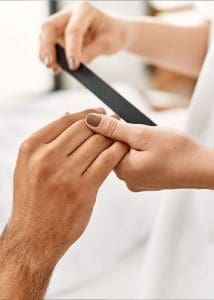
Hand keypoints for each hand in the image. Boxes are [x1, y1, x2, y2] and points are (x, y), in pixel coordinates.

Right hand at [0, 108, 127, 299]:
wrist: (34, 236)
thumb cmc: (33, 200)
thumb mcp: (28, 167)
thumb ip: (47, 142)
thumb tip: (69, 115)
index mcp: (32, 148)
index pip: (65, 121)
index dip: (86, 114)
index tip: (99, 112)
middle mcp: (46, 158)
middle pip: (84, 129)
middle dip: (103, 122)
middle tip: (115, 119)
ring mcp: (65, 175)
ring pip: (97, 143)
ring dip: (113, 136)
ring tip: (121, 133)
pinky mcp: (83, 190)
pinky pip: (107, 161)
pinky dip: (117, 151)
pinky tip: (122, 149)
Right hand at [39, 1, 126, 71]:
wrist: (115, 34)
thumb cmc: (114, 34)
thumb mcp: (108, 44)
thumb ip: (92, 52)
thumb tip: (78, 62)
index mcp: (85, 10)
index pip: (73, 30)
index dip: (71, 49)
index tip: (73, 65)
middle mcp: (70, 14)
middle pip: (50, 27)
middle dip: (47, 47)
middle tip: (51, 65)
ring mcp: (63, 24)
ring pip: (46, 37)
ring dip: (47, 54)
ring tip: (55, 68)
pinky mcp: (60, 36)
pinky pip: (51, 46)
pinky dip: (52, 57)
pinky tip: (56, 68)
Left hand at [85, 113, 212, 190]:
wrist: (201, 168)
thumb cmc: (178, 152)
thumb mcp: (143, 134)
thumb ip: (114, 128)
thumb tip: (90, 120)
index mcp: (122, 170)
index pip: (103, 145)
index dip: (111, 129)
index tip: (123, 122)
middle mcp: (127, 180)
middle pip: (113, 151)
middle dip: (124, 137)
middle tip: (143, 133)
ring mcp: (137, 182)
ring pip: (126, 155)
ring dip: (133, 144)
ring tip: (152, 142)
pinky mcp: (146, 181)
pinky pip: (136, 162)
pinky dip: (141, 152)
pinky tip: (154, 150)